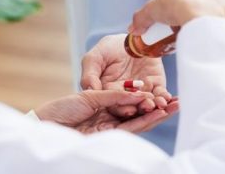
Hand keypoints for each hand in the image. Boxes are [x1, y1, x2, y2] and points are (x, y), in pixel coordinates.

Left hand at [35, 90, 170, 133]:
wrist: (48, 123)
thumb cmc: (64, 105)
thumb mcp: (91, 94)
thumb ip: (114, 95)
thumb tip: (136, 95)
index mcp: (108, 102)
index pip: (133, 99)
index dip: (149, 95)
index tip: (163, 90)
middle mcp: (113, 114)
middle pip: (140, 109)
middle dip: (159, 105)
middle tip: (177, 100)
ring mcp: (112, 124)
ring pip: (140, 119)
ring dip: (157, 113)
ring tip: (174, 106)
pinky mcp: (110, 134)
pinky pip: (132, 127)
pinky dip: (146, 120)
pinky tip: (159, 113)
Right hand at [81, 34, 177, 117]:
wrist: (130, 36)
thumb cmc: (109, 47)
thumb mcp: (94, 58)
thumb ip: (89, 74)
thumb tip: (89, 90)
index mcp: (109, 91)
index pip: (114, 104)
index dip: (121, 108)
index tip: (129, 110)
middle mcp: (125, 94)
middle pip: (133, 106)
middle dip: (140, 108)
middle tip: (147, 106)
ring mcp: (141, 90)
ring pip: (147, 101)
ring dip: (154, 104)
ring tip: (160, 104)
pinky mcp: (155, 84)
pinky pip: (160, 93)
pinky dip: (164, 96)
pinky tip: (168, 98)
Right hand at [129, 0, 224, 34]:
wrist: (201, 16)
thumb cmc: (176, 6)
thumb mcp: (151, 11)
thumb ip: (140, 18)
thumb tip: (132, 28)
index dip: (172, 2)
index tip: (169, 15)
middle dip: (188, 7)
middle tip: (180, 22)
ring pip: (210, 3)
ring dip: (202, 13)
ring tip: (193, 28)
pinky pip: (222, 13)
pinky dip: (214, 20)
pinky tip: (206, 29)